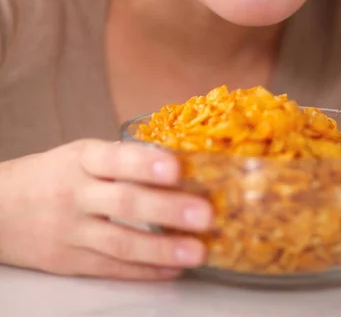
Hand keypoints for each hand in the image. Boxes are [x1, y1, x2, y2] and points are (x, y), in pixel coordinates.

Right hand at [0, 140, 212, 279]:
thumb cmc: (50, 175)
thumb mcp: (80, 155)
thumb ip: (121, 161)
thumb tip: (178, 165)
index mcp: (81, 159)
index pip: (116, 159)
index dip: (145, 163)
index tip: (177, 167)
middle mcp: (75, 194)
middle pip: (124, 202)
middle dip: (167, 209)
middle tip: (205, 214)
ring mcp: (71, 231)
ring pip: (120, 243)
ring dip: (162, 249)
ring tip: (197, 251)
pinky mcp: (69, 262)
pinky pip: (111, 268)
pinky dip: (144, 270)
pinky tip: (173, 269)